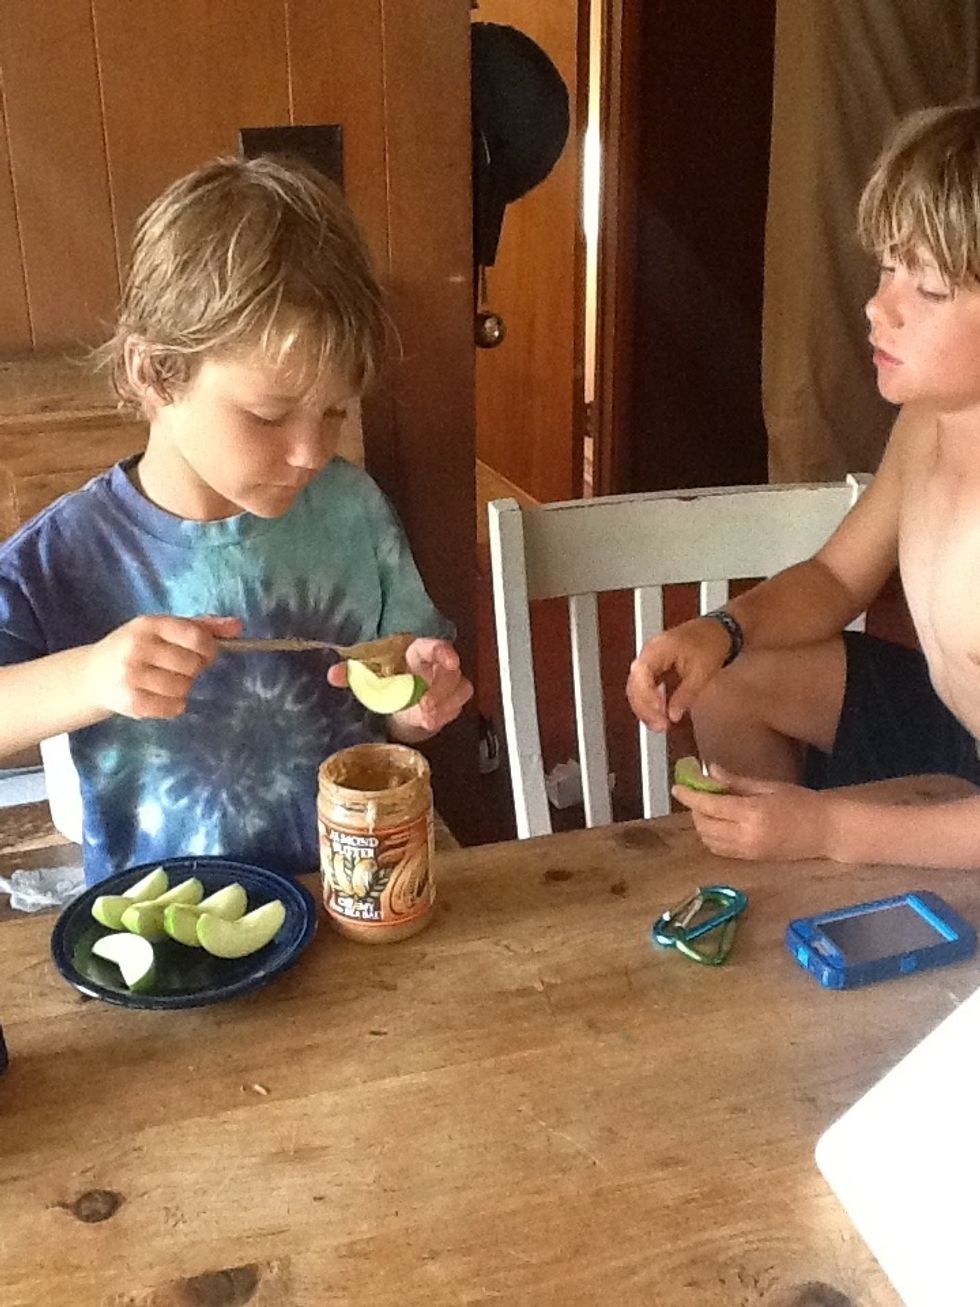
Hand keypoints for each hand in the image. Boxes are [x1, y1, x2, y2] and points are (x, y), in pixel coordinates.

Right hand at [85, 614, 240, 719]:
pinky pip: (173, 707)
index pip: (194, 635)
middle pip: (192, 664)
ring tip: (167, 681)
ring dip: (183, 687)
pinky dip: (175, 705)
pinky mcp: (131, 702)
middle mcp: (137, 648)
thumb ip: (201, 626)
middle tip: (181, 668)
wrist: (92, 675)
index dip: (209, 647)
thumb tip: (237, 626)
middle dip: (195, 668)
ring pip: (183, 687)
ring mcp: (132, 676)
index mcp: (148, 625)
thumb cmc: (136, 648)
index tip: (206, 653)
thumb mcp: (162, 630)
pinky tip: (162, 696)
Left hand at [328, 637, 473, 738]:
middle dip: (439, 690)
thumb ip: (351, 674)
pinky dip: (445, 715)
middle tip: (424, 705)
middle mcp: (438, 664)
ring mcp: (449, 682)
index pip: (434, 646)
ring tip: (423, 716)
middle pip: (450, 673)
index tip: (450, 661)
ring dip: (443, 704)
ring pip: (458, 689)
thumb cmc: (386, 679)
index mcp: (417, 652)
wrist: (399, 698)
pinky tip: (430, 720)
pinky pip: (456, 706)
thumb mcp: (367, 675)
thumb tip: (332, 675)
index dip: (444, 652)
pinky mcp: (454, 699)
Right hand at [627, 617, 731, 730]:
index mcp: (658, 649)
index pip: (641, 676)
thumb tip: (673, 715)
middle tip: (659, 726)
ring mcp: (650, 658)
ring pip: (637, 687)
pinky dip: (650, 701)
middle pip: (635, 685)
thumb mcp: (701, 673)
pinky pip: (645, 686)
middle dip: (644, 709)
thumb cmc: (711, 643)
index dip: (647, 699)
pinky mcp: (655, 665)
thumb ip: (685, 695)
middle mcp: (649, 652)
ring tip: (659, 725)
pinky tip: (660, 713)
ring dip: (645, 708)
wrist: (720, 630)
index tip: (659, 715)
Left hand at [671, 764, 834, 860]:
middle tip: (697, 793)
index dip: (690, 796)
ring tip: (707, 807)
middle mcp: (746, 836)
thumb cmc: (803, 803)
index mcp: (752, 814)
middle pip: (705, 825)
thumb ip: (736, 782)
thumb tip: (710, 771)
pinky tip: (718, 823)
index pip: (710, 806)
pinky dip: (711, 837)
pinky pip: (721, 850)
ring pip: (709, 841)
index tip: (677, 787)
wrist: (828, 831)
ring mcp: (748, 852)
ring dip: (701, 824)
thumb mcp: (769, 786)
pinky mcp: (752, 860)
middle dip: (695, 810)